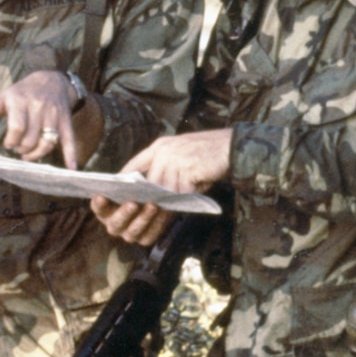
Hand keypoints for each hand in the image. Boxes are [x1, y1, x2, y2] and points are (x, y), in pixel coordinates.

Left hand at [0, 68, 79, 165]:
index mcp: (21, 101)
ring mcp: (54, 116)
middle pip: (32, 138)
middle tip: (18, 149)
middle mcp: (39, 108)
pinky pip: (69, 139)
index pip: (17, 127)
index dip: (12, 140)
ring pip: (48, 142)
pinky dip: (71, 154)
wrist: (52, 80)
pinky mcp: (66, 121)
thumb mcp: (4, 98)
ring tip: (29, 156)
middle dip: (23, 149)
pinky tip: (71, 168)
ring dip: (38, 154)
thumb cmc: (23, 92)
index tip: (8, 144)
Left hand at [91, 130, 231, 245]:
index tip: (120, 193)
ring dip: (171, 201)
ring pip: (165, 189)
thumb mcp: (184, 154)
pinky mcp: (188, 169)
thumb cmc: (211, 153)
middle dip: (152, 198)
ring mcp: (175, 159)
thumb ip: (167, 168)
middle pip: (150, 182)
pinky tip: (191, 198)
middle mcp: (164, 150)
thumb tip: (154, 190)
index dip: (126, 179)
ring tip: (174, 208)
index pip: (135, 164)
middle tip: (153, 211)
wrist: (235, 147)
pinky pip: (181, 191)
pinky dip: (186, 198)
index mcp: (160, 145)